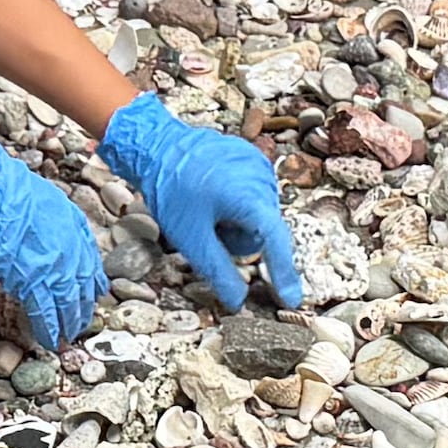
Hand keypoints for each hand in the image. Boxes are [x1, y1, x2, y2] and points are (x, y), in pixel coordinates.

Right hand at [0, 143, 110, 350]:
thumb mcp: (46, 200)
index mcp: (75, 229)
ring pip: (67, 304)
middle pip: (82, 287)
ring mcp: (53, 268)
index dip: (92, 281)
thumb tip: (47, 238)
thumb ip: (54, 223)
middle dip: (82, 307)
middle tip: (80, 322)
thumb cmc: (9, 189)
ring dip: (68, 322)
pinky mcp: (32, 283)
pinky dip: (48, 329)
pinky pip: (44, 312)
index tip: (94, 292)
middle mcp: (70, 251)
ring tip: (66, 337)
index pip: (90, 262)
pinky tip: (50, 340)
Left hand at [100, 94, 301, 311]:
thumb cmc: (171, 191)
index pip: (276, 244)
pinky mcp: (253, 157)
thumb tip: (238, 302)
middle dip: (239, 239)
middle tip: (209, 228)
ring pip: (258, 215)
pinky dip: (238, 202)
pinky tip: (214, 193)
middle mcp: (262, 179)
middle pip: (263, 231)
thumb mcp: (192, 239)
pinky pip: (255, 195)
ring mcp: (259, 165)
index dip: (284, 274)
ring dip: (237, 220)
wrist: (157, 145)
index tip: (291, 300)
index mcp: (250, 198)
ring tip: (208, 206)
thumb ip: (219, 272)